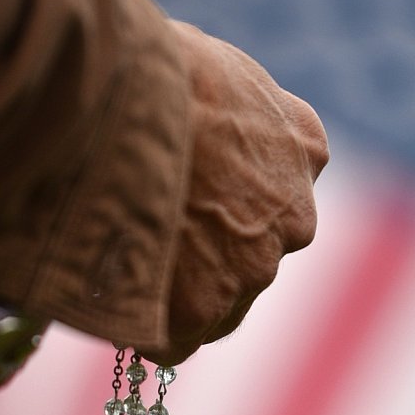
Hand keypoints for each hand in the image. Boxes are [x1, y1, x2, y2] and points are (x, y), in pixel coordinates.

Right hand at [144, 22, 328, 364]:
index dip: (225, 208)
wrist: (123, 104)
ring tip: (119, 268)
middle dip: (205, 259)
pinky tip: (110, 302)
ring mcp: (251, 271)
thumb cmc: (156, 72)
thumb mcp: (222, 76)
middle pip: (249, 262)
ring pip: (215, 308)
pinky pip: (173, 343)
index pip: (277, 199)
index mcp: (304, 148)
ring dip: (174, 299)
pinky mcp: (200, 312)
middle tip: (146, 241)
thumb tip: (202, 145)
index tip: (188, 207)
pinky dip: (143, 332)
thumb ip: (235, 120)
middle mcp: (293, 219)